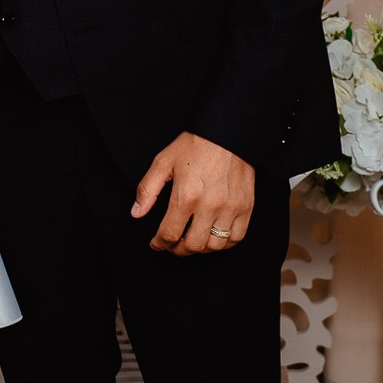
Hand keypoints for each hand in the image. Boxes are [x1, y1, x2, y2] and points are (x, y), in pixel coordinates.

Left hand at [131, 131, 253, 255]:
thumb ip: (147, 190)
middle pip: (192, 245)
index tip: (156, 244)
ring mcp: (230, 208)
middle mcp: (210, 205)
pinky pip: (236, 238)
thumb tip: (137, 213)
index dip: (159, 244)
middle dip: (178, 249)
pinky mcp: (246, 207)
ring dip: (200, 248)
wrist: (227, 133)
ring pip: (215, 246)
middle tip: (172, 244)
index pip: (169, 233)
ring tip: (191, 240)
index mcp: (186, 195)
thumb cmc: (194, 145)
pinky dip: (223, 243)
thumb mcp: (163, 162)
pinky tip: (212, 236)